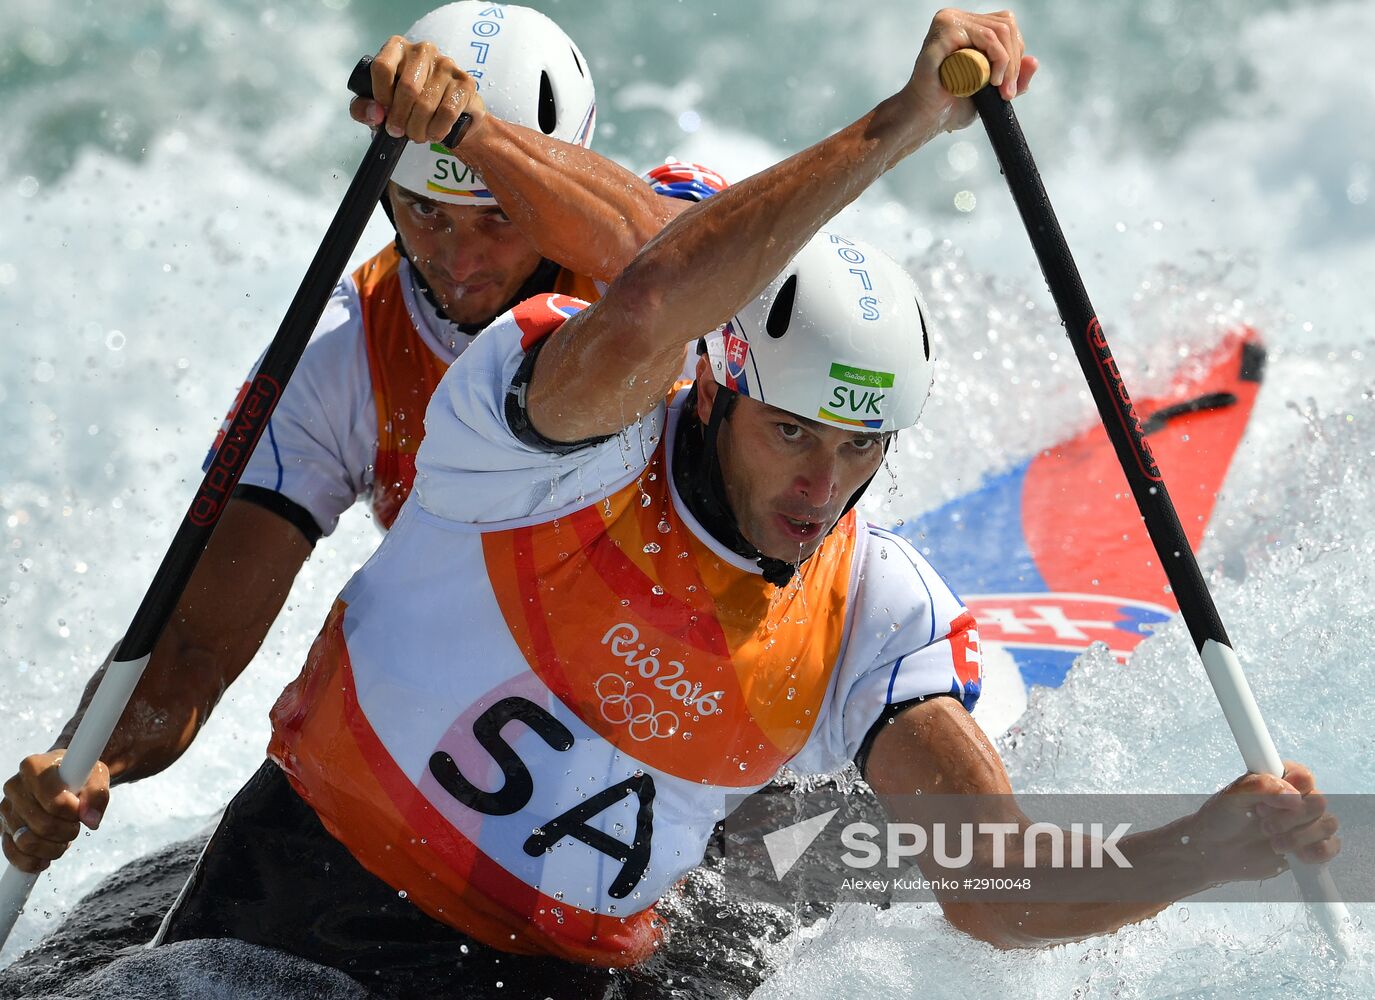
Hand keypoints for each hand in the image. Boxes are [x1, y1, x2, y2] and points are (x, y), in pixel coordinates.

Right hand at [1, 750, 108, 873]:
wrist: (65, 775)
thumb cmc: (79, 774)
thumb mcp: (97, 776)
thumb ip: (97, 795)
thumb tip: (91, 820)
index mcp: (34, 767)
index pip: (55, 803)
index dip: (73, 812)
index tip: (80, 808)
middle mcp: (14, 787)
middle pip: (43, 825)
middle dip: (67, 832)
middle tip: (76, 825)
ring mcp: (6, 809)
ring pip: (28, 842)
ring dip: (54, 848)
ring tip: (64, 838)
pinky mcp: (3, 828)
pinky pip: (13, 854)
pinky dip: (32, 861)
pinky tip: (46, 858)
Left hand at [349, 35, 487, 145]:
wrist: (449, 113)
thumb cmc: (408, 106)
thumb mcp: (379, 106)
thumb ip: (363, 109)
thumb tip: (375, 113)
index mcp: (397, 48)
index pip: (382, 67)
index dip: (381, 96)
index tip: (384, 113)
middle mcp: (423, 50)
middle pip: (407, 88)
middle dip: (400, 118)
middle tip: (399, 133)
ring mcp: (446, 64)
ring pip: (426, 104)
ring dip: (418, 129)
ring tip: (417, 135)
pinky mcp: (465, 83)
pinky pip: (447, 112)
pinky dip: (437, 130)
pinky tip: (433, 134)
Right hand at [901, 8, 1037, 132]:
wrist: (926, 118)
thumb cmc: (951, 105)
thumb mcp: (991, 92)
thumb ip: (1013, 78)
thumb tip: (1034, 61)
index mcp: (967, 26)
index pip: (1005, 25)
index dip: (1016, 53)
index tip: (1009, 87)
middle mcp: (957, 18)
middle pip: (1006, 25)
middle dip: (1014, 61)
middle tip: (1007, 92)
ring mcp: (950, 21)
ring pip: (999, 31)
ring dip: (1008, 63)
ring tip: (999, 87)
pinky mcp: (945, 30)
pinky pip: (986, 37)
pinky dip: (997, 58)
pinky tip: (991, 79)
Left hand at [1186, 761, 1339, 885]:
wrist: (1214, 851)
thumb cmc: (1221, 818)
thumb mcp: (1232, 795)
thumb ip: (1260, 786)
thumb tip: (1293, 795)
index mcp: (1279, 779)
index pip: (1304, 776)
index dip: (1290, 791)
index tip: (1263, 803)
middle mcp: (1296, 799)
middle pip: (1319, 801)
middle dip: (1293, 817)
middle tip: (1264, 824)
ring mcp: (1305, 824)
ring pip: (1328, 824)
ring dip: (1301, 836)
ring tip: (1273, 843)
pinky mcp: (1309, 847)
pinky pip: (1332, 847)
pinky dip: (1316, 852)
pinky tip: (1294, 855)